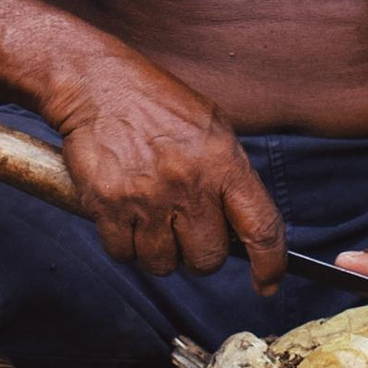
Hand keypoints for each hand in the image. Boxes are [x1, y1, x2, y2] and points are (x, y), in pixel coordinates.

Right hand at [43, 57, 285, 283]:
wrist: (98, 84)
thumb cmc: (157, 104)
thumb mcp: (212, 128)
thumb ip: (231, 176)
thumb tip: (245, 229)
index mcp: (224, 163)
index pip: (261, 228)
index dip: (269, 265)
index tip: (267, 283)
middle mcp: (189, 184)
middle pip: (208, 259)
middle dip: (199, 254)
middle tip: (186, 230)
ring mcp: (148, 198)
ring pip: (163, 264)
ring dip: (159, 251)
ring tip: (152, 218)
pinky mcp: (109, 206)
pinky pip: (123, 254)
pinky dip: (124, 244)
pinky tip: (126, 216)